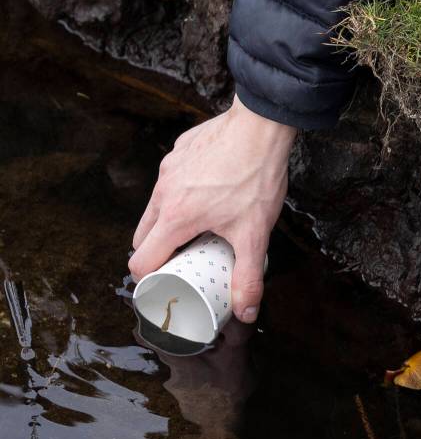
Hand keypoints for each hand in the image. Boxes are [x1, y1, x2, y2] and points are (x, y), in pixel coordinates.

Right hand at [129, 95, 296, 322]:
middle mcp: (163, 193)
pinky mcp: (177, 153)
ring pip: (153, 208)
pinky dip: (180, 196)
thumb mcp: (254, 234)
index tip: (162, 285)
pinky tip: (206, 197)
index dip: (148, 280)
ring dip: (167, 225)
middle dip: (157, 254)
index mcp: (175, 218)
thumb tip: (246, 311)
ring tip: (195, 232)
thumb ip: (249, 276)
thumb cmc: (256, 178)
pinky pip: (169, 182)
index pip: (142, 260)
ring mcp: (167, 170)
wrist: (261, 126)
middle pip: (142, 236)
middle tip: (182, 263)